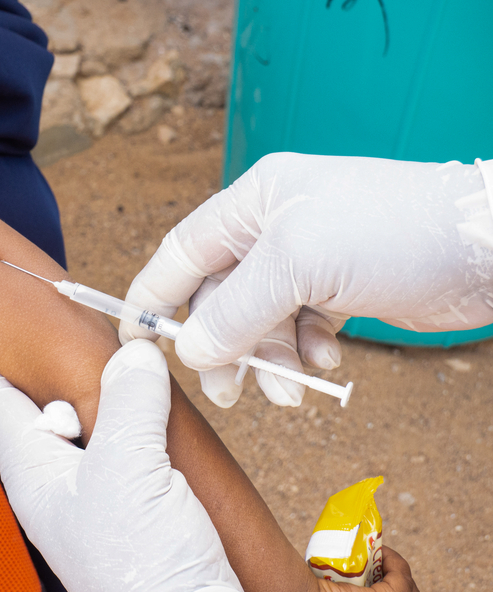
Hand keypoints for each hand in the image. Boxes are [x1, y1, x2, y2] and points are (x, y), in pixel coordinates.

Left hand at [0, 341, 325, 591]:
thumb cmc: (148, 564)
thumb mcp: (131, 466)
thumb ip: (128, 401)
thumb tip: (133, 354)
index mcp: (32, 475)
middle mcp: (52, 485)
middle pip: (35, 407)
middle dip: (44, 363)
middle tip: (59, 318)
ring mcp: (88, 498)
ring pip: (80, 427)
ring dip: (91, 392)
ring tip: (105, 353)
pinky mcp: (126, 509)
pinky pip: (114, 448)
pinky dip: (122, 420)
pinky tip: (143, 406)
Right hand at [120, 154, 492, 405]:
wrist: (484, 244)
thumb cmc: (393, 230)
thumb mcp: (299, 264)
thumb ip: (235, 309)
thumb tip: (189, 349)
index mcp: (253, 201)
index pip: (181, 252)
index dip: (153, 297)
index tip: (135, 341)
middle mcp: (274, 227)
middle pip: (218, 295)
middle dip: (221, 345)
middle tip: (227, 390)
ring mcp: (306, 258)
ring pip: (258, 319)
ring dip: (269, 358)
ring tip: (291, 389)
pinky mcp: (338, 286)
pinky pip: (299, 328)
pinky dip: (305, 351)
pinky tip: (327, 359)